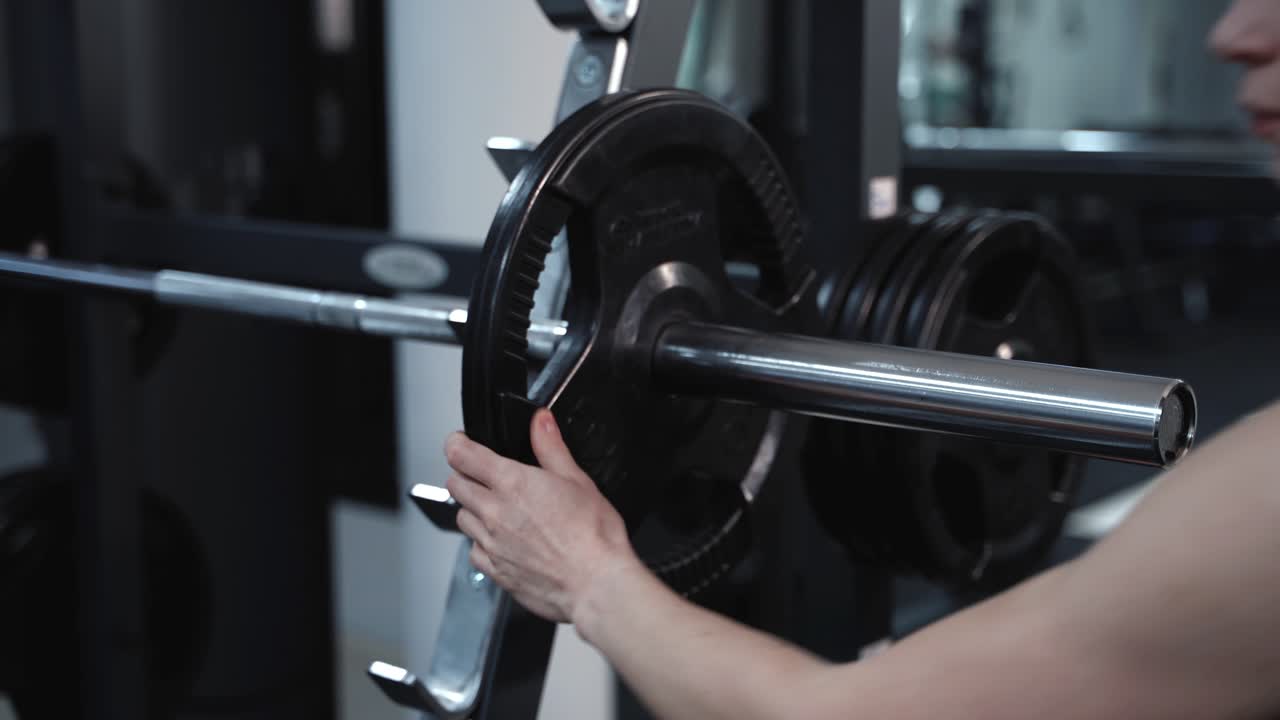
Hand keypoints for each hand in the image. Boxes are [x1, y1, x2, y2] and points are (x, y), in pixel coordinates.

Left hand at [443, 409, 641, 622]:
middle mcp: (494, 512)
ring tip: (495, 508)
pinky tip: (501, 540)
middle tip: (481, 474)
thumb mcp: (577, 480)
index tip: (460, 442)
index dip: (457, 443)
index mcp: (512, 483)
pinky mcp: (495, 570)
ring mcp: (491, 543)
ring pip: (461, 517)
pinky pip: (473, 550)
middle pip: (455, 485)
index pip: (461, 455)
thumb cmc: (592, 536)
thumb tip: (540, 422)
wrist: (595, 583)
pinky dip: (480, 542)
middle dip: (464, 474)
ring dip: (472, 508)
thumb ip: (551, 447)